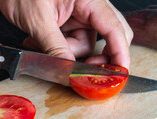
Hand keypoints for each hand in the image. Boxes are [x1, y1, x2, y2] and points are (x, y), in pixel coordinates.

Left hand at [0, 0, 132, 68]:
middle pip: (108, 38)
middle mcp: (90, 6)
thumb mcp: (38, 20)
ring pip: (85, 45)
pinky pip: (71, 43)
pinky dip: (56, 48)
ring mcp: (79, 15)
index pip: (115, 28)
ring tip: (36, 43)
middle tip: (79, 71)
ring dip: (64, 53)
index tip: (119, 74)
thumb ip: (55, 46)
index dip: (120, 53)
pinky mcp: (68, 21)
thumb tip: (69, 69)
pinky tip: (36, 41)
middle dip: (92, 57)